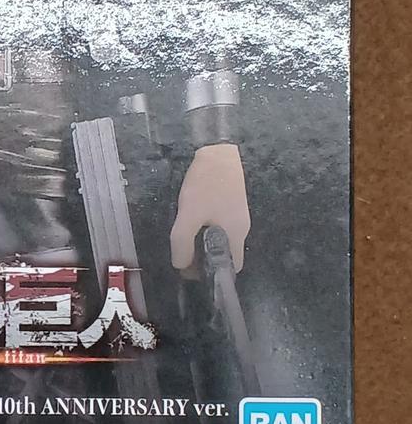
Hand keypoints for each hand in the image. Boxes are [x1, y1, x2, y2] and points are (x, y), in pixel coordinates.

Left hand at [169, 142, 249, 273]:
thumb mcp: (189, 215)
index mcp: (236, 236)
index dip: (212, 274)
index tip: (193, 270)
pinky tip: (193, 217)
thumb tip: (180, 265)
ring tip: (185, 233)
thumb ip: (183, 242)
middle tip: (183, 251)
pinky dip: (206, 227)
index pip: (231, 269)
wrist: (219, 149)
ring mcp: (238, 214)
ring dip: (203, 241)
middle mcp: (242, 228)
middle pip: (224, 254)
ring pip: (221, 238)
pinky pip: (219, 223)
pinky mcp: (232, 201)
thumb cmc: (207, 185)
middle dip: (204, 257)